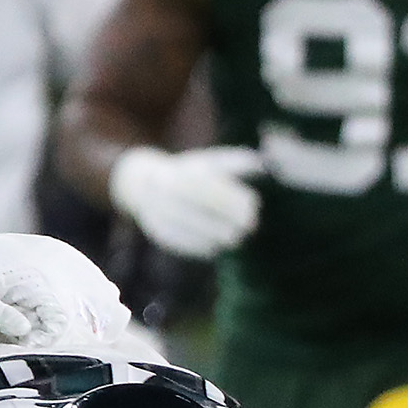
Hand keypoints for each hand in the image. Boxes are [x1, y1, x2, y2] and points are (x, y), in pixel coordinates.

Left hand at [0, 223, 69, 338]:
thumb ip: (1, 314)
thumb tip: (25, 331)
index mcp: (31, 284)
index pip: (56, 318)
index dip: (46, 337)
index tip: (25, 347)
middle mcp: (33, 287)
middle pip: (48, 321)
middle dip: (36, 338)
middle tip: (14, 347)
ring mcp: (23, 291)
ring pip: (36, 320)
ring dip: (27, 334)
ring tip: (8, 342)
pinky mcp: (11, 295)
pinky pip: (23, 315)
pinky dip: (17, 327)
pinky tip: (3, 334)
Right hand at [108, 145, 262, 259]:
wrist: (143, 186)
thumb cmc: (188, 173)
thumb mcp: (209, 161)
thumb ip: (236, 162)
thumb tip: (263, 165)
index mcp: (183, 175)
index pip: (216, 192)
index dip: (237, 201)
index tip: (254, 206)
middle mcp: (169, 196)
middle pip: (207, 213)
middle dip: (233, 221)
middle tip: (249, 225)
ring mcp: (162, 216)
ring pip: (200, 234)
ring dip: (222, 236)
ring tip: (235, 237)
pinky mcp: (161, 235)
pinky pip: (189, 246)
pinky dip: (206, 246)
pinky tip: (216, 245)